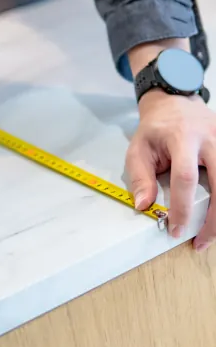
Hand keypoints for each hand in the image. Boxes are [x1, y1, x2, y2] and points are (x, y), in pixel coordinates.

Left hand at [126, 39, 215, 251]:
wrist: (175, 104)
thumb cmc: (155, 130)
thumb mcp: (138, 149)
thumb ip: (140, 177)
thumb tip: (143, 205)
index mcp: (183, 139)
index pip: (185, 178)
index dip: (182, 207)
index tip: (175, 228)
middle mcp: (211, 141)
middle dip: (213, 219)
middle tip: (200, 241)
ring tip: (209, 234)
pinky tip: (215, 215)